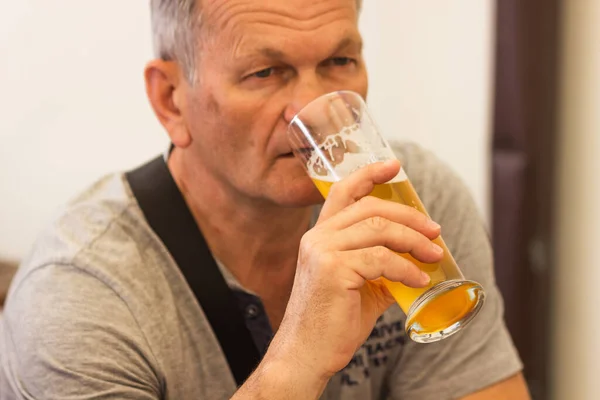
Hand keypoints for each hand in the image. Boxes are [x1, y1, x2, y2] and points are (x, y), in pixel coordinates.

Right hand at [265, 159, 443, 384]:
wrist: (307, 354)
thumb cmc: (333, 322)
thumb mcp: (361, 286)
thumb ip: (381, 267)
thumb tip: (415, 260)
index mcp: (321, 236)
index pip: (343, 192)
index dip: (369, 174)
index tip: (394, 166)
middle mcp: (318, 237)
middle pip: (370, 207)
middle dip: (408, 216)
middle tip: (434, 231)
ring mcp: (322, 251)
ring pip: (378, 228)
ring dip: (413, 240)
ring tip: (434, 254)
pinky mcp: (332, 269)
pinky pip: (381, 258)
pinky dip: (406, 267)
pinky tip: (419, 279)